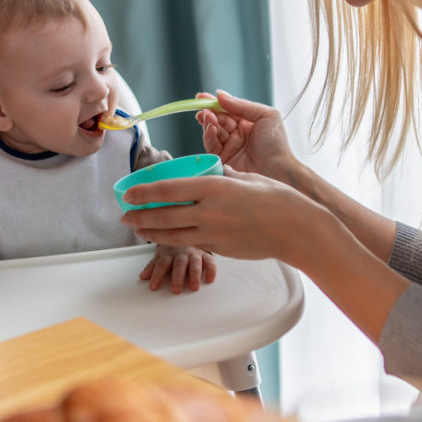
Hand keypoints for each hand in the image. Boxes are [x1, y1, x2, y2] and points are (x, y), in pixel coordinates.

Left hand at [122, 165, 333, 263]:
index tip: (128, 192)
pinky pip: (193, 243)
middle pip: (163, 215)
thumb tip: (213, 173)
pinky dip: (176, 240)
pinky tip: (168, 237)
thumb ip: (224, 177)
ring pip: (173, 235)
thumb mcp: (246, 178)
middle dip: (139, 216)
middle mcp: (209, 211)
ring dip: (151, 232)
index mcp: (214, 187)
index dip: (143, 192)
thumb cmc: (276, 199)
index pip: (168, 189)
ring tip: (138, 229)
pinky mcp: (220, 248)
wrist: (296, 228)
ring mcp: (214, 233)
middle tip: (125, 215)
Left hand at [139, 245, 216, 292]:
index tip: (153, 287)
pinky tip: (210, 279)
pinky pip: (210, 261)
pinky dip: (211, 270)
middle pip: (179, 264)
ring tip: (193, 287)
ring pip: (195, 263)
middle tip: (176, 290)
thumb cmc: (174, 248)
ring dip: (194, 275)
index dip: (157, 275)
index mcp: (169, 252)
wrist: (189, 231)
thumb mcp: (161, 254)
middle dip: (177, 277)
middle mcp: (182, 252)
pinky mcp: (206, 254)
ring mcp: (194, 253)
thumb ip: (152, 266)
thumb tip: (142, 277)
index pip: (162, 264)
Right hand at [198, 91, 297, 183]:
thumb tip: (220, 95)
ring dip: (208, 122)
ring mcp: (229, 147)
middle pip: (217, 120)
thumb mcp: (265, 115)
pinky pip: (211, 145)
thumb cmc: (277, 144)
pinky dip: (208, 136)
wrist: (278, 170)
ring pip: (212, 131)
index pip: (227, 110)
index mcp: (247, 122)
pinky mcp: (222, 160)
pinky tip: (211, 129)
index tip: (201, 97)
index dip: (214, 103)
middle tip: (205, 110)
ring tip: (208, 117)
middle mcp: (236, 134)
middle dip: (209, 113)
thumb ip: (242, 105)